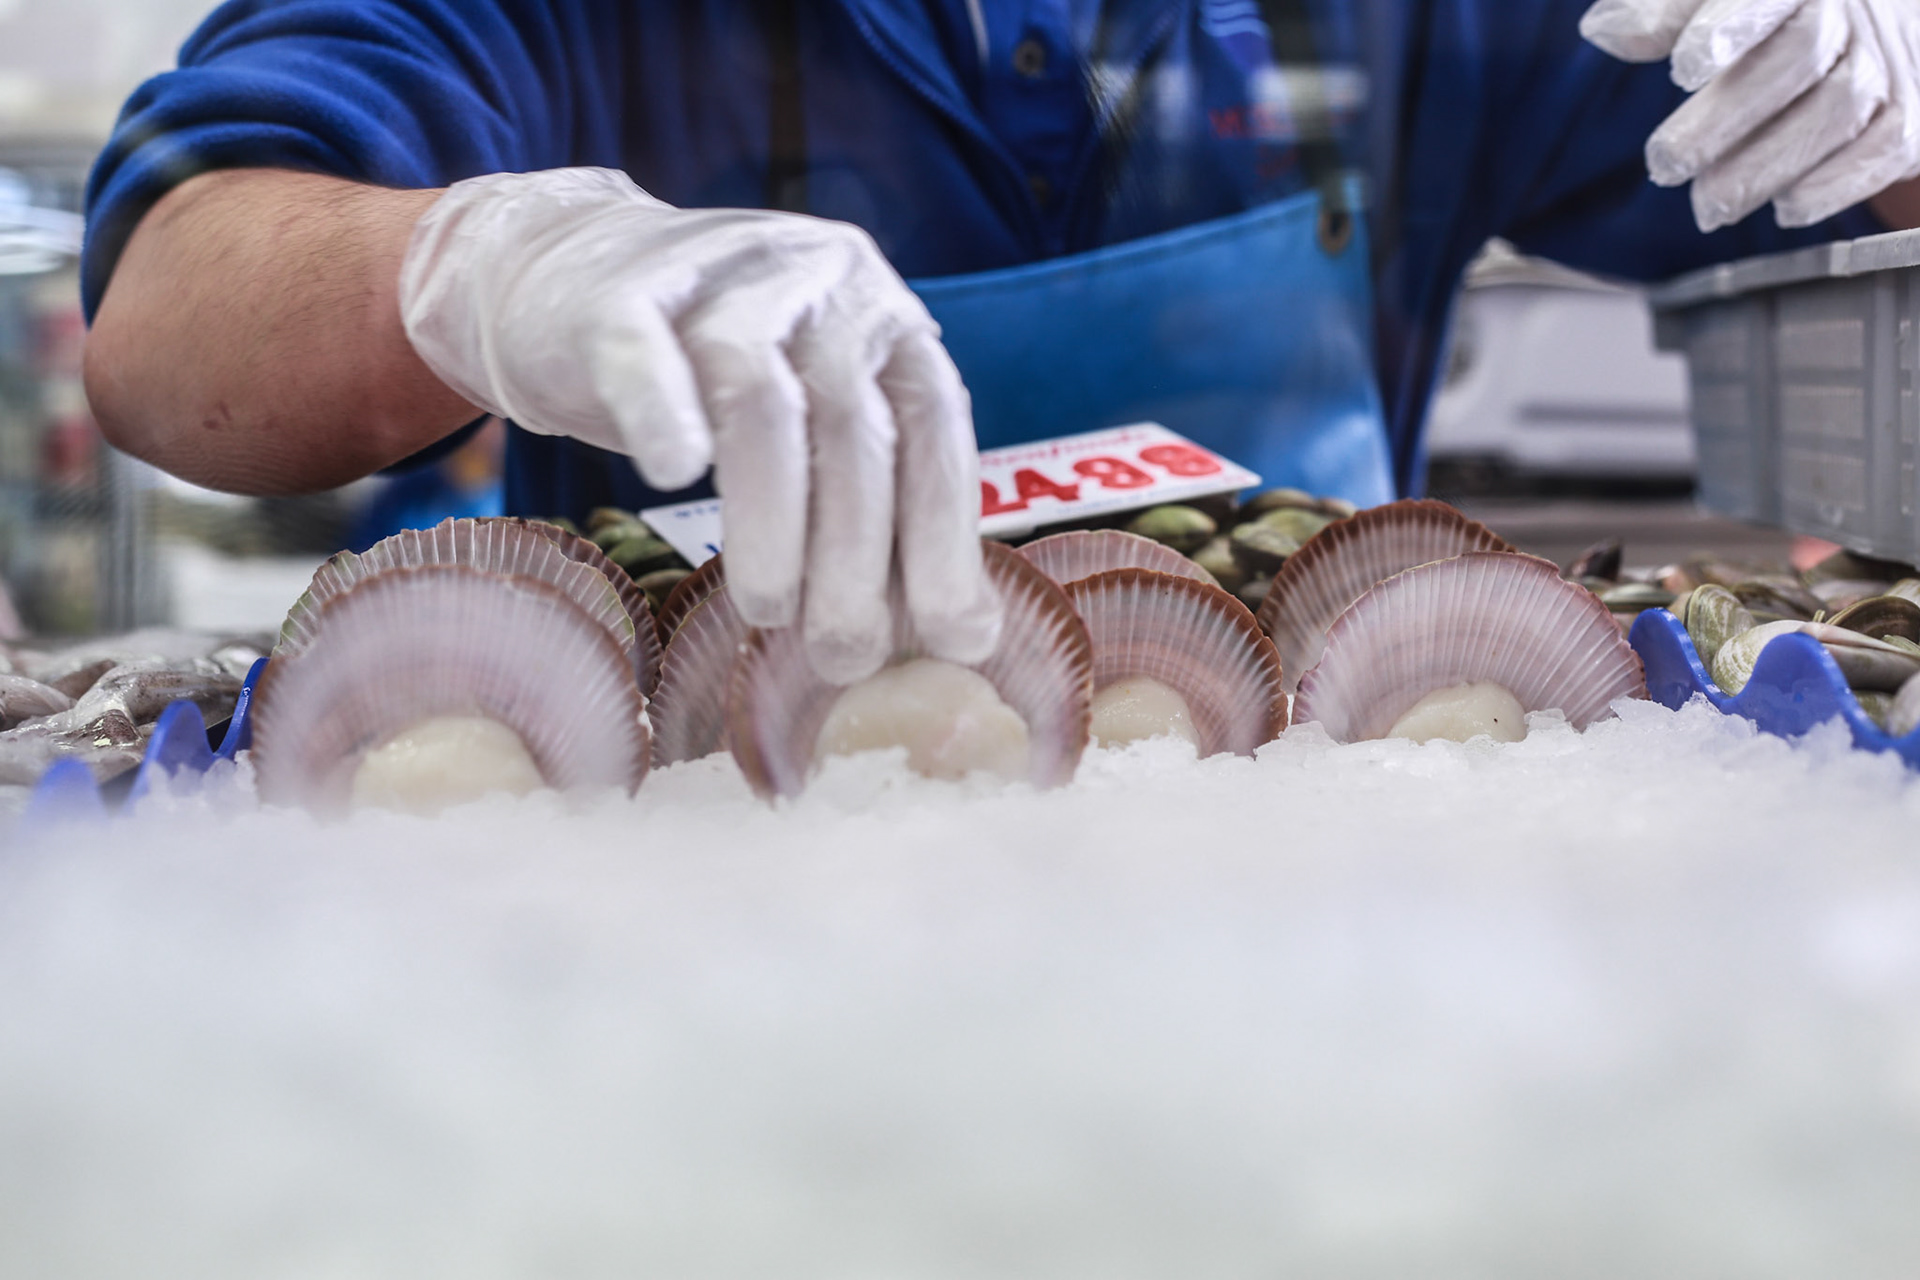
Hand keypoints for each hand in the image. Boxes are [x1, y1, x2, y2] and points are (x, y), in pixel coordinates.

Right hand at [399, 168, 1000, 683]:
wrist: (565, 271)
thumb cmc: (708, 374)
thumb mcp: (811, 419)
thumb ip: (870, 498)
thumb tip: (949, 641)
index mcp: (883, 319)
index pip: (934, 430)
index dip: (944, 539)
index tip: (952, 640)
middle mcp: (822, 283)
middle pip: (852, 426)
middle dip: (858, 556)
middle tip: (845, 655)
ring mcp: (723, 275)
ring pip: (762, 398)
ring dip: (773, 518)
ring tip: (766, 610)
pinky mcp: (623, 286)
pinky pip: (646, 350)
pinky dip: (663, 412)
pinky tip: (672, 475)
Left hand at [1581, 0, 1919, 230]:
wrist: (1867, 18)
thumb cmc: (1770, 7)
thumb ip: (1661, 6)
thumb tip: (1604, 32)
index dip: (1727, 28)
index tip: (1683, 68)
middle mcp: (1858, 6)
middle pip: (1799, 56)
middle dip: (1724, 119)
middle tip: (1665, 163)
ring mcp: (1890, 55)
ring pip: (1840, 107)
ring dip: (1765, 166)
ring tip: (1708, 203)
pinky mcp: (1911, 106)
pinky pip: (1887, 145)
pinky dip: (1835, 185)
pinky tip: (1786, 207)